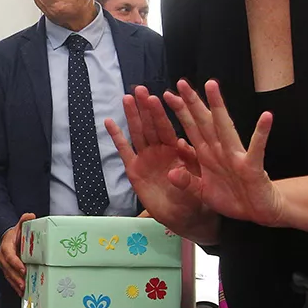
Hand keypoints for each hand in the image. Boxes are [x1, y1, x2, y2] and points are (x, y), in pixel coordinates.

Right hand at [0, 212, 34, 296]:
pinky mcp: (8, 271)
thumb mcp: (19, 226)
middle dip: (16, 277)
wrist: (6, 240)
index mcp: (6, 247)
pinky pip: (11, 280)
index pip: (9, 256)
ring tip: (24, 290)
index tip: (23, 269)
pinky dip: (16, 287)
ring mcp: (5, 265)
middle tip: (24, 284)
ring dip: (16, 284)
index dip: (15, 263)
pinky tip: (22, 292)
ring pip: (9, 276)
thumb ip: (24, 220)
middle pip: (8, 269)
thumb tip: (31, 216)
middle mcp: (3, 258)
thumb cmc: (13, 235)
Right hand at [105, 86, 206, 230]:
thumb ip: (189, 173)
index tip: (158, 96)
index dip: (162, 113)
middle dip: (145, 107)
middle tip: (138, 89)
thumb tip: (181, 152)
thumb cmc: (196, 198)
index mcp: (177, 151)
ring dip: (132, 116)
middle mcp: (161, 150)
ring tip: (126, 98)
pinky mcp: (134, 170)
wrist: (185, 217)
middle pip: (151, 126)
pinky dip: (117, 137)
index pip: (168, 128)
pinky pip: (125, 151)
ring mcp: (146, 158)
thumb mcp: (198, 185)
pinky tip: (109, 122)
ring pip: (138, 133)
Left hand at [162, 79, 283, 226]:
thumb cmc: (231, 198)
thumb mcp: (202, 193)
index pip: (191, 128)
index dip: (180, 112)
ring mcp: (237, 156)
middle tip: (181, 83)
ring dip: (219, 107)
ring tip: (212, 86)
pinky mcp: (252, 167)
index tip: (166, 95)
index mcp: (208, 154)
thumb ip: (187, 182)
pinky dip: (261, 133)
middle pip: (204, 122)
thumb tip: (170, 173)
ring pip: (225, 127)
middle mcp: (221, 150)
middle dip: (192, 103)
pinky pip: (257, 148)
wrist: (257, 212)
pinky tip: (266, 116)